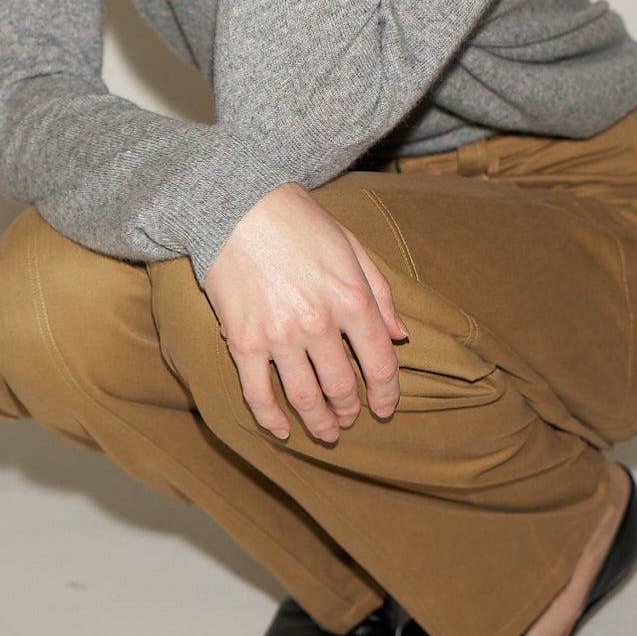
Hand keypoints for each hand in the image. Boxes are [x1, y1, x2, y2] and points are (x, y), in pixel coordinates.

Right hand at [203, 182, 407, 442]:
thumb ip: (381, 293)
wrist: (237, 204)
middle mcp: (319, 324)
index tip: (384, 407)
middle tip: (350, 418)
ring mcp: (278, 335)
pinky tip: (282, 431)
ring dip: (318, 422)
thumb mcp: (352, 246)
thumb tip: (400, 336)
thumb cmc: (298, 220)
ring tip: (325, 431)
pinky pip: (257, 394)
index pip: (380, 364)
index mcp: (352, 299)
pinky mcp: (243, 340)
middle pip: (342, 387)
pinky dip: (270, 419)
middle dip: (350, 409)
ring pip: (304, 398)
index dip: (386, 393)